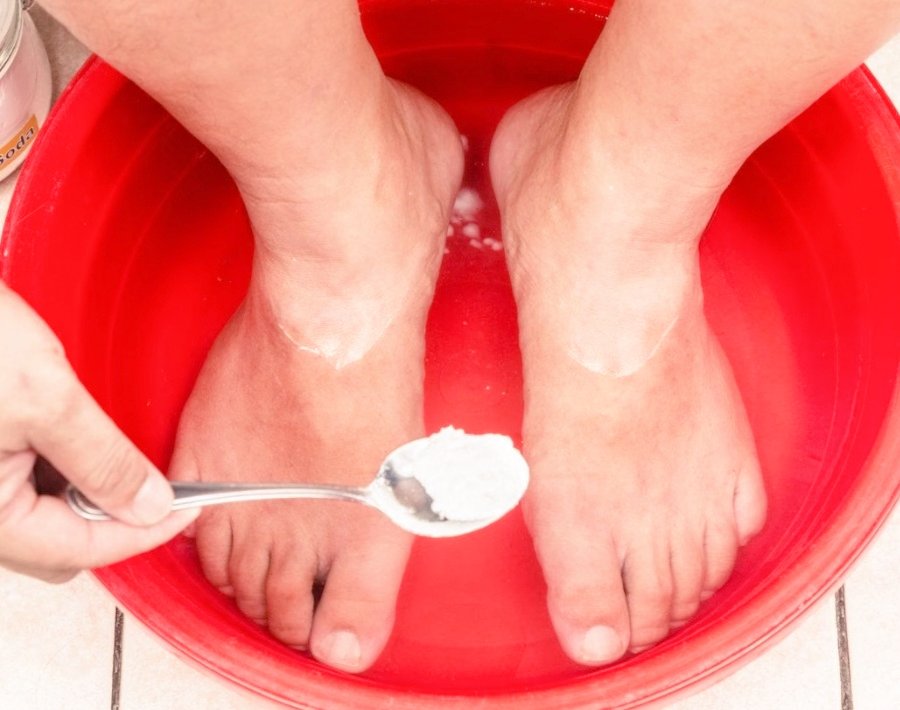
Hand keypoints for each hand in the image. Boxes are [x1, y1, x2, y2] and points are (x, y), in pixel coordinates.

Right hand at [0, 283, 197, 581]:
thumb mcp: (47, 399)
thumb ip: (103, 462)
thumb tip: (150, 507)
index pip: (81, 550)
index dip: (144, 531)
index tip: (190, 509)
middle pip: (57, 545)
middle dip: (110, 520)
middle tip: (157, 485)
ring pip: (40, 518)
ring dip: (84, 495)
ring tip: (115, 457)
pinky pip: (21, 490)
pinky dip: (58, 475)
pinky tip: (76, 442)